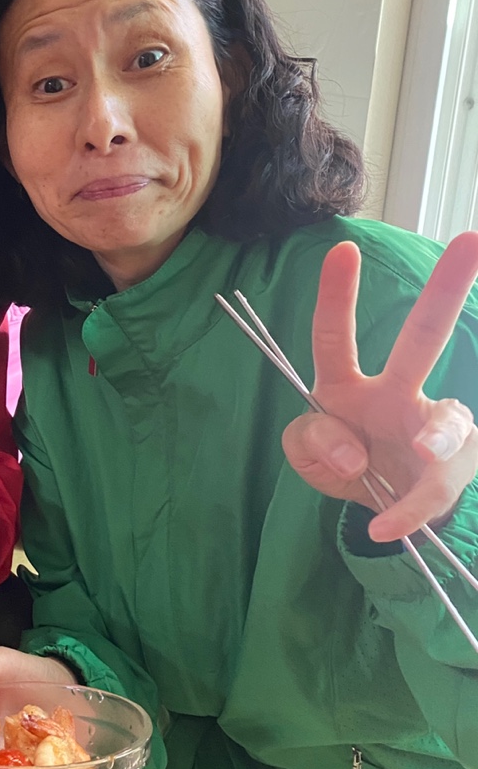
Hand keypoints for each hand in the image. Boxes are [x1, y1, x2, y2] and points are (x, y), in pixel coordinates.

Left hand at [281, 235, 477, 541]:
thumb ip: (310, 444)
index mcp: (346, 384)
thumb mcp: (308, 456)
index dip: (336, 296)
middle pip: (423, 339)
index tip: (343, 250)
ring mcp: (431, 429)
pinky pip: (437, 486)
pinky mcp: (453, 469)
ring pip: (448, 420)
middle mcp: (396, 394)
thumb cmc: (345, 461)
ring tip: (428, 452)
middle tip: (472, 241)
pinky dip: (411, 511)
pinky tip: (387, 527)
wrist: (382, 509)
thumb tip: (350, 453)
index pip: (335, 336)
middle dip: (448, 291)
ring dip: (441, 434)